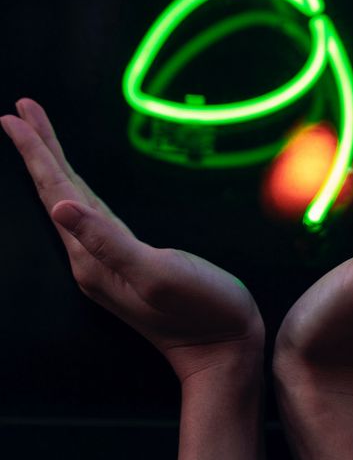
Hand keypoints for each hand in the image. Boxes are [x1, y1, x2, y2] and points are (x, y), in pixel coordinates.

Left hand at [1, 99, 262, 383]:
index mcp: (91, 257)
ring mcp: (105, 260)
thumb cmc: (201, 311)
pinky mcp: (124, 259)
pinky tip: (72, 182)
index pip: (55, 191)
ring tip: (37, 133)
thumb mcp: (155, 274)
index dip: (36, 153)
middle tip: (20, 110)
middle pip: (55, 190)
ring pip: (69, 198)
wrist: (224, 350)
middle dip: (37, 148)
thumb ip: (107, 242)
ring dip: (52, 163)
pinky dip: (74, 185)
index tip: (14, 117)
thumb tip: (61, 208)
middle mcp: (89, 258)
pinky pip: (89, 211)